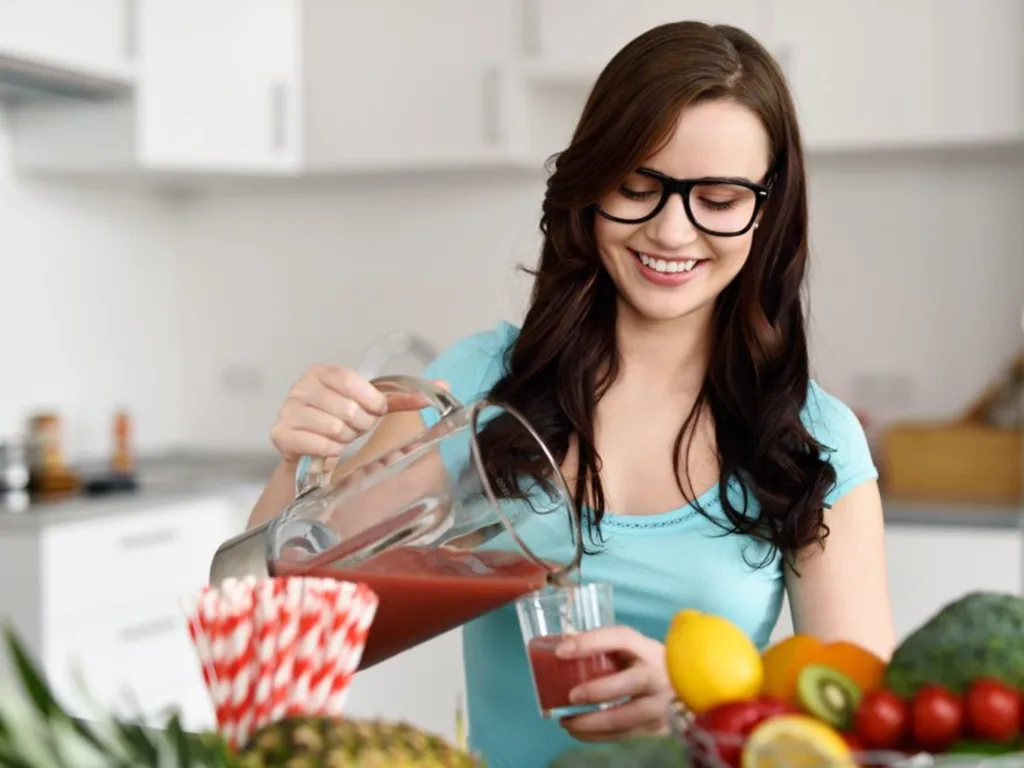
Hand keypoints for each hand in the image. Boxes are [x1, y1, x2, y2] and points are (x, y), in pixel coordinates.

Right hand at [270, 364, 444, 463]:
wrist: (309, 448)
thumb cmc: (341, 420)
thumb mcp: (370, 404)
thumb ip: (404, 396)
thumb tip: (444, 385)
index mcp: (322, 372)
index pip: (348, 378)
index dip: (368, 398)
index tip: (377, 410)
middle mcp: (301, 387)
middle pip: (345, 407)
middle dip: (359, 424)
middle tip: (356, 428)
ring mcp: (288, 410)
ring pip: (334, 427)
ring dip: (345, 439)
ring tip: (341, 437)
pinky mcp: (280, 435)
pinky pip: (316, 444)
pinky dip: (330, 451)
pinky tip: (329, 448)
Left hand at [555, 625, 673, 742]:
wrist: (679, 690)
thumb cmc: (642, 665)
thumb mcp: (628, 650)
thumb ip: (601, 647)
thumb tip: (561, 647)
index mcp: (647, 648)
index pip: (621, 638)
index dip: (591, 642)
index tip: (561, 651)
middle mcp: (659, 674)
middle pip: (633, 681)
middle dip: (598, 691)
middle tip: (571, 696)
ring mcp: (662, 704)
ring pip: (627, 716)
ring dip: (592, 721)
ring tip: (566, 721)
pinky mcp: (658, 727)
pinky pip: (625, 734)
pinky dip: (597, 735)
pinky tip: (577, 731)